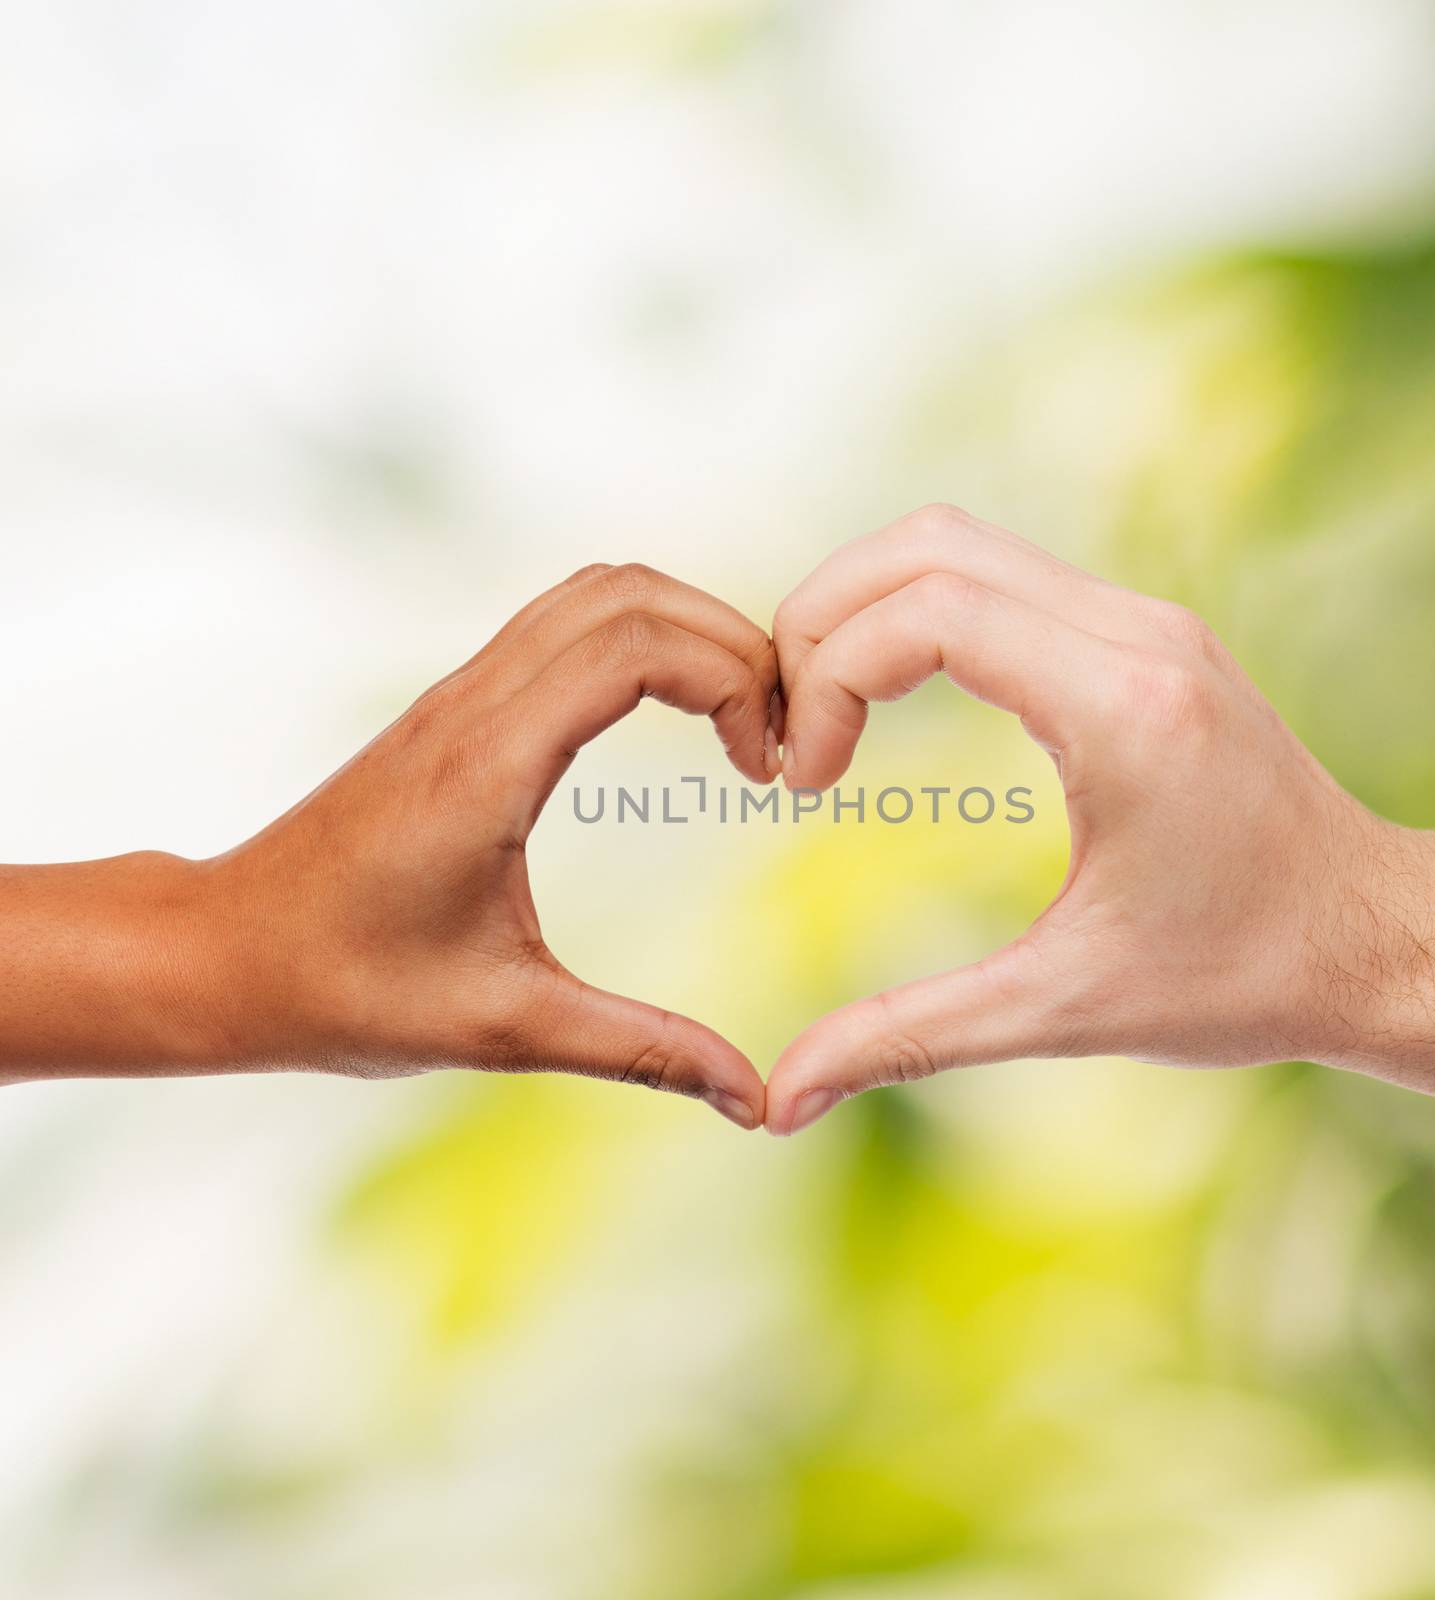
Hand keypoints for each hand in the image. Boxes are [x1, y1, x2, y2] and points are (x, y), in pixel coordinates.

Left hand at [0, 564, 777, 1128]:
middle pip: (630, 594)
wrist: (226, 954)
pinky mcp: (456, 707)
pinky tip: (673, 717)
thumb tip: (753, 1100)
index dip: (730, 680)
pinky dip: (641, 642)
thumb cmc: (349, 991)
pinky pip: (565, 625)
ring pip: (596, 593)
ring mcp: (459, 695)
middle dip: (729, 643)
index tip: (765, 767)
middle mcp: (473, 707)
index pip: (634, 646)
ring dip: (686, 632)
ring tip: (738, 722)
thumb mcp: (505, 1029)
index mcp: (489, 768)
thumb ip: (641, 1051)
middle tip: (774, 737)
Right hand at [763, 505, 1434, 1136]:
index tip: (808, 781)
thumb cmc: (1241, 978)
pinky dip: (916, 614)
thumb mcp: (1064, 1010)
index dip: (831, 677)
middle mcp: (1139, 635)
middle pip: (927, 545)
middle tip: (792, 733)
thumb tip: (781, 1099)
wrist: (1376, 936)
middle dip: (822, 621)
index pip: (930, 611)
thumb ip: (910, 1037)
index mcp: (1124, 710)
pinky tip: (890, 699)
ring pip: (958, 543)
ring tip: (825, 715)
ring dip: (864, 609)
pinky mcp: (1143, 633)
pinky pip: (999, 575)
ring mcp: (1146, 621)